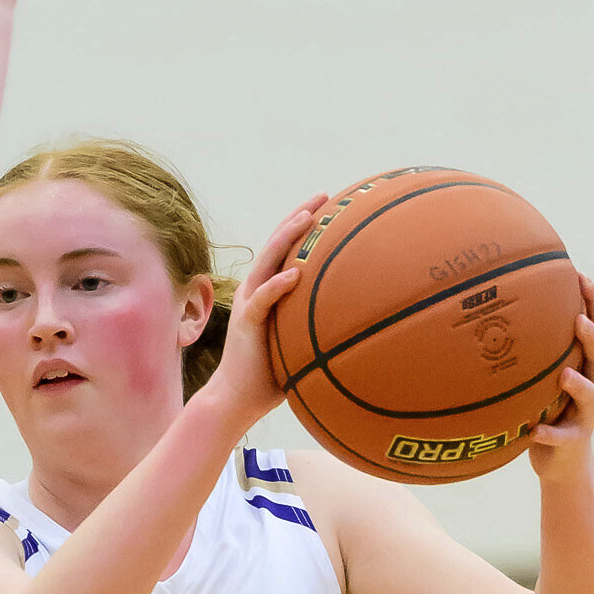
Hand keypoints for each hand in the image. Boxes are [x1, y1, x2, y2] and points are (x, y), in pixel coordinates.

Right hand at [197, 195, 328, 428]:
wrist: (236, 398)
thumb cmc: (270, 376)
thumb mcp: (299, 343)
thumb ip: (317, 326)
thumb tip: (358, 322)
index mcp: (266, 292)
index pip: (285, 251)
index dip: (304, 226)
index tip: (329, 206)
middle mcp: (255, 290)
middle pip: (276, 245)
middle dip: (299, 217)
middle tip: (324, 196)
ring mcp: (249, 304)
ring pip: (267, 262)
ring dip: (287, 237)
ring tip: (307, 217)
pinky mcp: (246, 322)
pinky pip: (263, 300)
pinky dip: (278, 286)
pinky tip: (296, 275)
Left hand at [528, 272, 593, 483]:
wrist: (562, 462)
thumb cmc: (547, 410)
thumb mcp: (542, 376)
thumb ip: (534, 349)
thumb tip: (498, 309)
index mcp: (585, 366)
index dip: (593, 303)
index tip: (580, 276)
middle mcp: (592, 386)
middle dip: (593, 338)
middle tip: (579, 320)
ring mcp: (585, 415)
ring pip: (590, 396)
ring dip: (580, 386)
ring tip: (565, 375)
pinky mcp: (573, 441)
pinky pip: (563, 437)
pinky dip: (550, 434)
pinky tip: (536, 430)